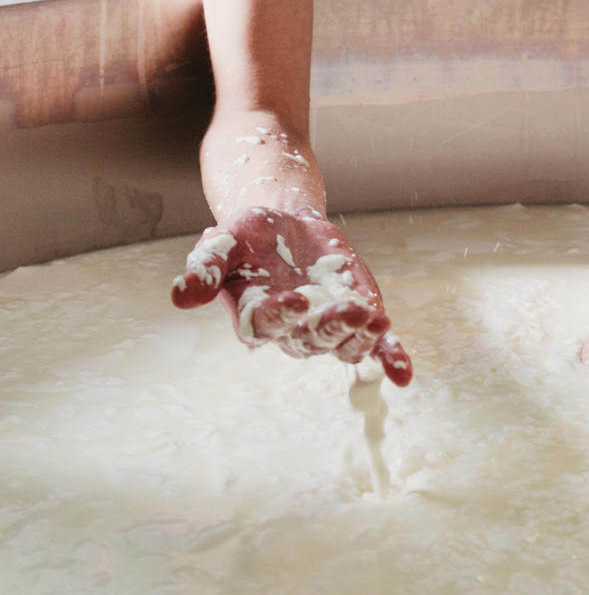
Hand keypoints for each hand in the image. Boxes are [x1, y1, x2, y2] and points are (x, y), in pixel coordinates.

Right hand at [171, 207, 411, 385]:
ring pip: (342, 344)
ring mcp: (327, 326)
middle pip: (309, 339)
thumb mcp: (225, 240)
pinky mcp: (356, 316)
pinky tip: (403, 372)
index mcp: (255, 317)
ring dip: (360, 337)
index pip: (266, 325)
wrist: (283, 223)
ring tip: (375, 319)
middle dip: (328, 328)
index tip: (295, 298)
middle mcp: (291, 330)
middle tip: (347, 310)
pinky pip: (373, 345)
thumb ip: (206, 266)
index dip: (281, 315)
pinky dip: (389, 357)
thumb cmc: (249, 237)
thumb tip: (179, 295)